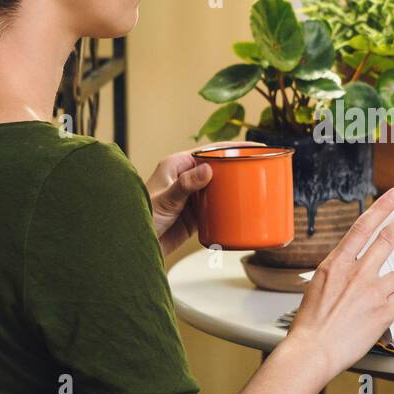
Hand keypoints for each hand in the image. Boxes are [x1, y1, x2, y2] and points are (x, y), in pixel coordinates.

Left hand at [145, 141, 261, 257]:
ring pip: (218, 189)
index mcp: (176, 166)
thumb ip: (185, 185)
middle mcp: (184, 179)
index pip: (208, 151)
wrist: (132, 246)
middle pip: (217, 168)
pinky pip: (216, 209)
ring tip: (257, 189)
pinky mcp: (193, 217)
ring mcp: (190, 198)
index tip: (252, 148)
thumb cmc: (139, 217)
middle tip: (261, 168)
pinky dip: (228, 209)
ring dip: (234, 189)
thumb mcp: (165, 199)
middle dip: (237, 168)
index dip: (231, 148)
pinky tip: (242, 210)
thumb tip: (207, 169)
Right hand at [283, 187, 393, 380]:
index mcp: (336, 263)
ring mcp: (372, 292)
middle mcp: (356, 273)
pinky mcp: (383, 312)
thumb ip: (339, 270)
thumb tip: (354, 261)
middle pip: (388, 238)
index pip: (363, 227)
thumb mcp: (318, 285)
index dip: (382, 208)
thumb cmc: (311, 323)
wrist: (312, 350)